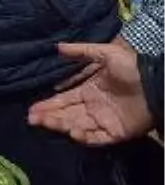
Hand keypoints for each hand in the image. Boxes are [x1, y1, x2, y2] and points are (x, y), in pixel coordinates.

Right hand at [28, 41, 152, 144]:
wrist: (157, 83)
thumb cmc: (133, 68)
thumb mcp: (107, 54)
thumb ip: (83, 51)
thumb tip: (58, 47)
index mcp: (88, 91)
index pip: (63, 100)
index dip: (48, 105)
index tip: (32, 109)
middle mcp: (93, 108)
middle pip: (66, 115)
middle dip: (48, 117)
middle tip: (32, 119)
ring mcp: (104, 121)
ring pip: (76, 126)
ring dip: (60, 125)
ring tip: (46, 122)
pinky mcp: (116, 132)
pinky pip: (96, 137)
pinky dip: (84, 136)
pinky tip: (73, 131)